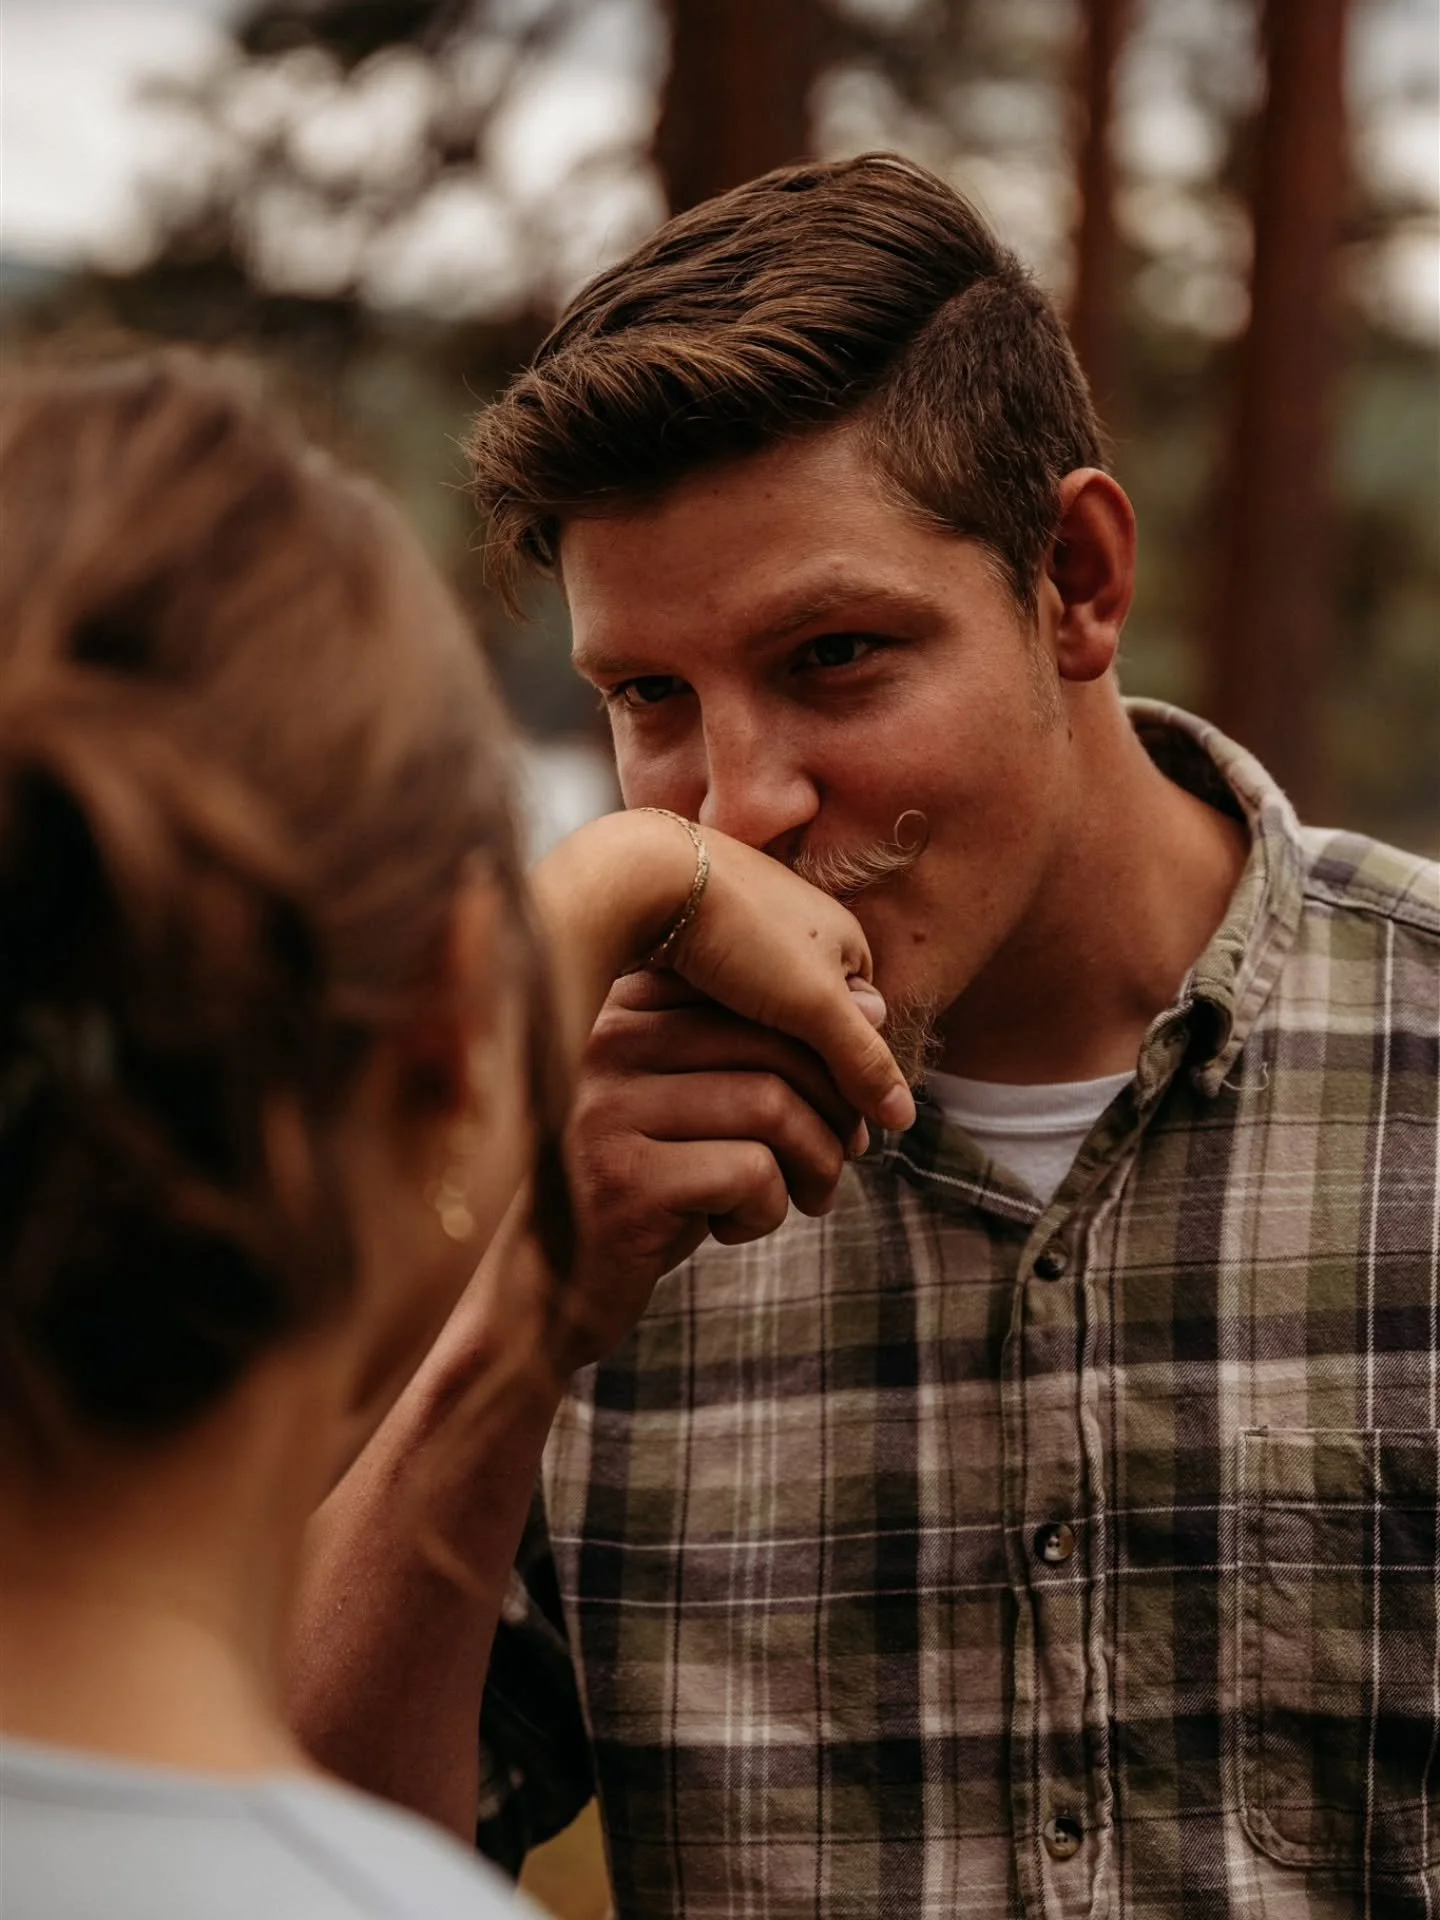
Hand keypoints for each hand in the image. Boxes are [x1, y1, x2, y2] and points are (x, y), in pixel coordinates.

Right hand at [555, 825, 915, 1371]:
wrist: (552, 1289)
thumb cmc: (648, 1185)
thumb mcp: (705, 1107)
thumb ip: (775, 1054)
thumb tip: (876, 1005)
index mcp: (627, 1008)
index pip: (758, 999)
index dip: (824, 1054)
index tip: (840, 1108)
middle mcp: (606, 1044)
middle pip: (774, 1047)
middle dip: (834, 1110)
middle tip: (842, 1158)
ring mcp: (607, 1110)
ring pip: (771, 1107)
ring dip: (814, 1164)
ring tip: (804, 1197)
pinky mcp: (622, 1181)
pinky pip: (750, 1173)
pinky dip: (768, 1211)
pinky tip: (732, 1230)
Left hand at [664, 825, 911, 1130]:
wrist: (647, 875)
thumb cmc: (742, 934)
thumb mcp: (815, 1004)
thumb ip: (862, 1060)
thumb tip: (905, 1118)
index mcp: (843, 933)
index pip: (862, 1020)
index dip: (847, 1068)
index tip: (823, 1112)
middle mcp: (802, 922)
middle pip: (813, 1012)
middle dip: (800, 1054)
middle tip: (774, 1099)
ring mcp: (750, 922)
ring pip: (763, 1001)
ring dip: (753, 1035)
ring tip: (729, 1069)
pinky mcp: (702, 927)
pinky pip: (720, 985)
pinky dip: (715, 1012)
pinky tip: (693, 1035)